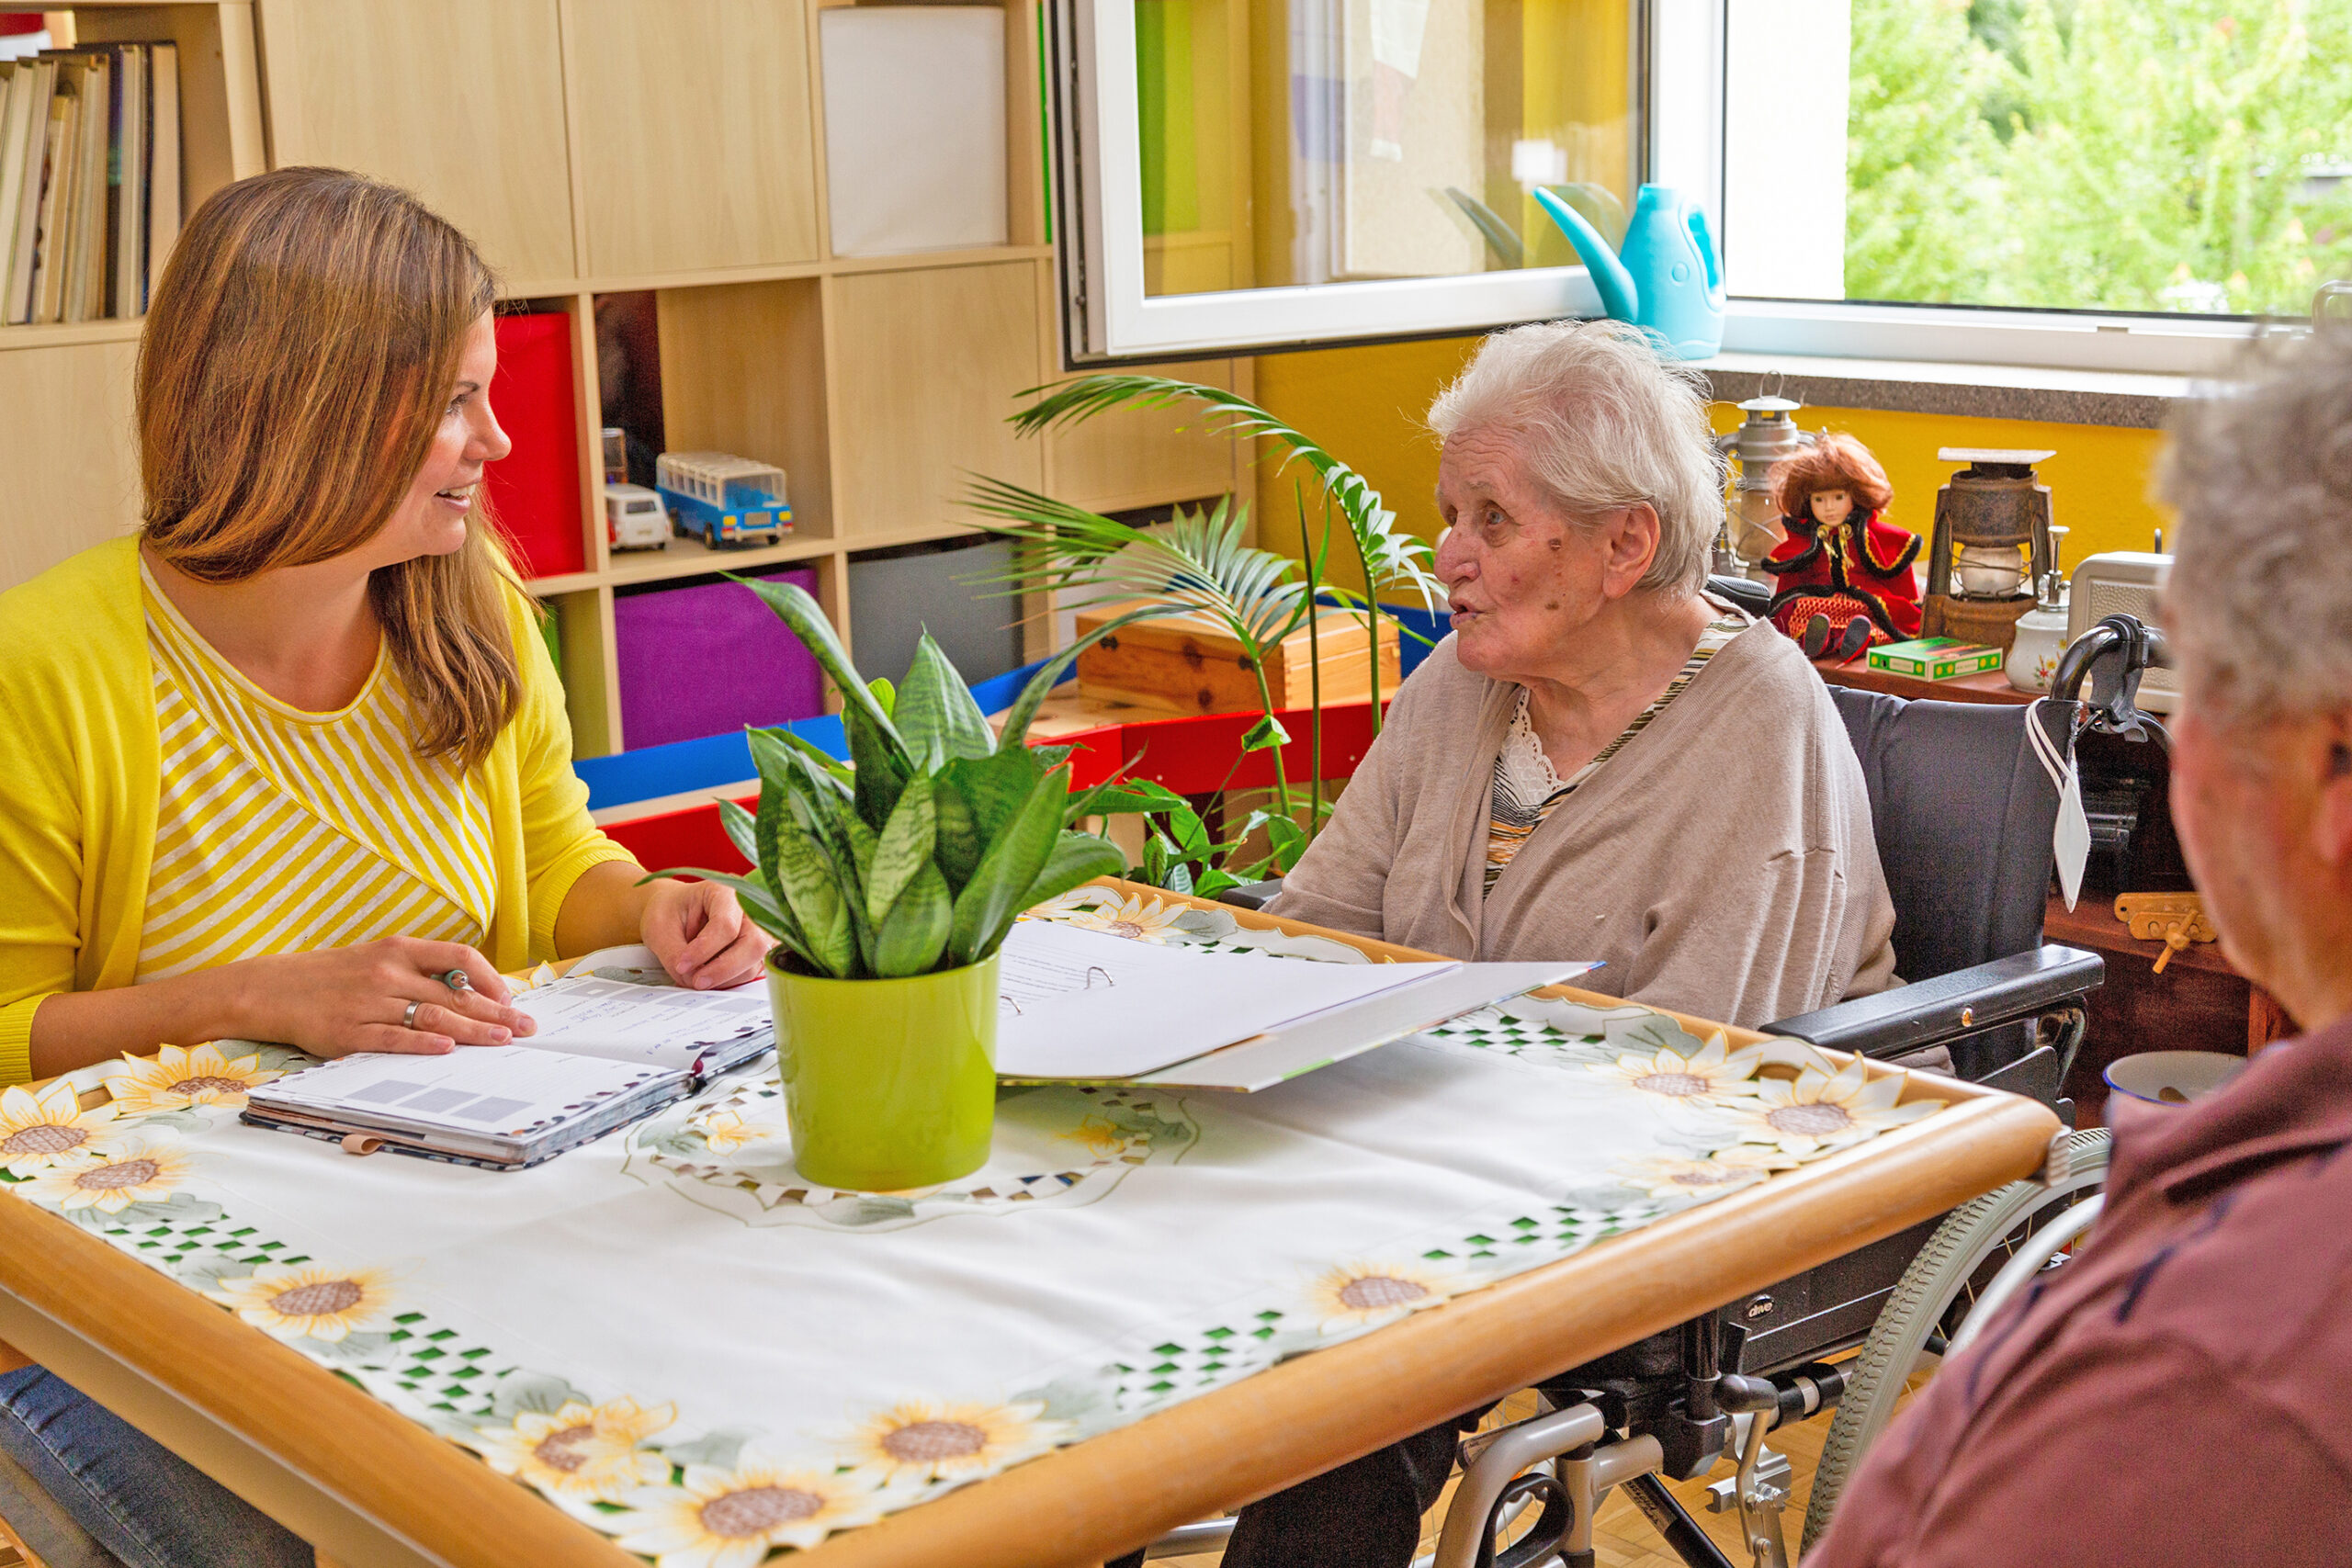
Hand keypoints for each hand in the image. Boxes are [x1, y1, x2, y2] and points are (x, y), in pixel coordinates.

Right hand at [227, 938, 534, 1057]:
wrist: (271, 989)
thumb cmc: (334, 976)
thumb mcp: (378, 959)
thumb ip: (421, 971)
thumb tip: (472, 991)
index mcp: (398, 950)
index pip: (458, 957)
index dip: (490, 978)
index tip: (511, 999)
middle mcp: (386, 972)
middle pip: (453, 992)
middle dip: (495, 1012)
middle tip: (525, 1028)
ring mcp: (367, 1002)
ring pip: (430, 1015)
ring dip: (471, 1030)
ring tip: (501, 1041)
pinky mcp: (348, 1032)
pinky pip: (392, 1037)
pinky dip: (421, 1042)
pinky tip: (447, 1047)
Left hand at [641, 879, 771, 989]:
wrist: (675, 913)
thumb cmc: (670, 912)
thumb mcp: (660, 929)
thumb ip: (675, 954)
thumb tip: (691, 978)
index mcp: (724, 891)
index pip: (725, 924)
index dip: (703, 950)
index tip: (682, 965)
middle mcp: (749, 909)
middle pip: (753, 944)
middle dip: (724, 969)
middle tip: (697, 982)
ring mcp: (758, 930)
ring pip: (754, 962)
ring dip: (725, 978)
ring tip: (697, 977)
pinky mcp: (756, 951)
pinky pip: (750, 972)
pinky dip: (729, 980)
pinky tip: (709, 976)